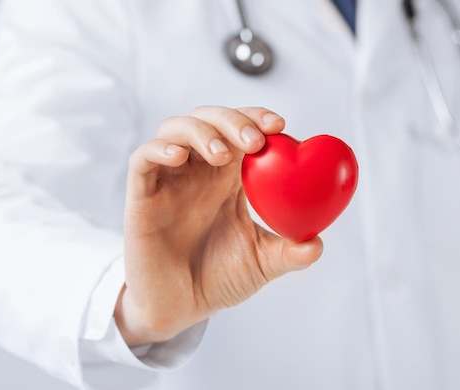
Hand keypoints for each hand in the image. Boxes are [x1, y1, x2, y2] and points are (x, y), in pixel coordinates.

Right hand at [115, 106, 323, 346]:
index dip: (257, 118)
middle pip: (209, 119)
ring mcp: (168, 181)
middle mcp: (198, 172)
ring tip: (222, 155)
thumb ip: (289, 252)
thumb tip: (317, 243)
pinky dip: (159, 149)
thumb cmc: (217, 279)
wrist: (179, 308)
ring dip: (200, 131)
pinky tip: (179, 157)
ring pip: (175, 129)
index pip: (240, 131)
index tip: (280, 125)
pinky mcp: (141, 196)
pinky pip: (142, 159)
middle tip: (255, 140)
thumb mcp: (261, 264)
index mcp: (228, 178)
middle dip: (232, 120)